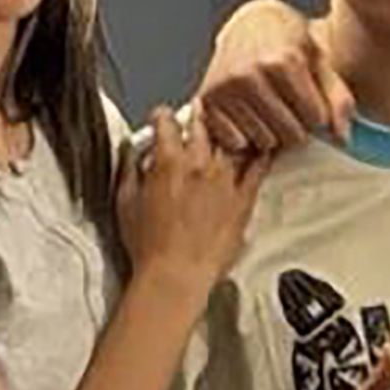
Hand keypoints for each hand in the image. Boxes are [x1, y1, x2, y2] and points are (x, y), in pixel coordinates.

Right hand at [123, 113, 259, 287]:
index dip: (163, 116)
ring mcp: (224, 181)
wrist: (175, 276)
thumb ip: (128, 170)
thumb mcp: (124, 202)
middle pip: (203, 126)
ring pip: (231, 141)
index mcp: (168, 162)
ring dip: (228, 130)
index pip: (167, 124)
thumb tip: (129, 150)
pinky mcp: (242, 201)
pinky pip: (257, 170)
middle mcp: (199, 165)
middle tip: (198, 113)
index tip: (163, 116)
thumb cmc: (147, 246)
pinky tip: (266, 145)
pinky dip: (262, 155)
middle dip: (198, 116)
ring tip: (229, 125)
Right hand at [190, 0, 344, 157]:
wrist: (250, 24)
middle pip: (291, 135)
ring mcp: (226, 87)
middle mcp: (251, 73)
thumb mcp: (320, 61)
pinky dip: (246, 134)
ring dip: (272, 132)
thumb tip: (342, 138)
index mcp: (284, 60)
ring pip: (265, 141)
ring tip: (270, 107)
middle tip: (290, 105)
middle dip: (298, 126)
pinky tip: (250, 112)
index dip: (317, 114)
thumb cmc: (289, 41)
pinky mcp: (208, 99)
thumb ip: (338, 98)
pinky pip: (237, 142)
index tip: (310, 100)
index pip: (316, 119)